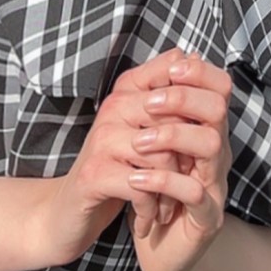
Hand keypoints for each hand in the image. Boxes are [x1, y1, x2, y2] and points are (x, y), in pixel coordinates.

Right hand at [30, 49, 197, 264]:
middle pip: (174, 118)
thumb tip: (191, 54)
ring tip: (167, 206)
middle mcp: (113, 108)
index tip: (201, 139)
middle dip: (188, 156)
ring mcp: (102, 140)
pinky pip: (142, 185)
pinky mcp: (94, 174)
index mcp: (127, 91)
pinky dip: (152, 206)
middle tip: (188, 181)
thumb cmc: (114, 167)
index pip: (175, 76)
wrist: (69, 210)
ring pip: (162, 153)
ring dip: (171, 189)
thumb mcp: (142, 129)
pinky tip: (149, 216)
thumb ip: (165, 95)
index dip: (196, 105)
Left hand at [124, 52, 234, 270]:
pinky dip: (162, 181)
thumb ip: (160, 104)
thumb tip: (173, 54)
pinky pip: (194, 193)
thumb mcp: (151, 144)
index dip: (199, 72)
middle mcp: (218, 154)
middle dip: (181, 98)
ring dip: (171, 136)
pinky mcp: (208, 219)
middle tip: (146, 105)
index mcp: (206, 131)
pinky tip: (135, 178)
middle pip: (218, 108)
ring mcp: (216, 186)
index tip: (169, 70)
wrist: (159, 249)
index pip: (220, 87)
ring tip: (136, 144)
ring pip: (211, 144)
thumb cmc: (154, 191)